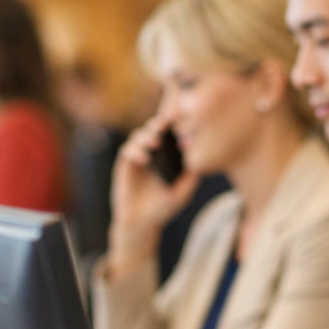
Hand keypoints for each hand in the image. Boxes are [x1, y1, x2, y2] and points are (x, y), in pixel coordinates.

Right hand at [106, 117, 199, 279]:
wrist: (142, 224)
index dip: (172, 113)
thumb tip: (203, 160)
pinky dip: (136, 151)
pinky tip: (145, 159)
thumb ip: (192, 177)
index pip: (170, 130)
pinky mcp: (126, 165)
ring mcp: (138, 157)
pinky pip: (128, 150)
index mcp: (166, 154)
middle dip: (161, 122)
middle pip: (155, 127)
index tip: (180, 104)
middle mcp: (152, 151)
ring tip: (156, 142)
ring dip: (148, 136)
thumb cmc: (163, 208)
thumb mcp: (183, 192)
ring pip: (140, 135)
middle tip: (168, 122)